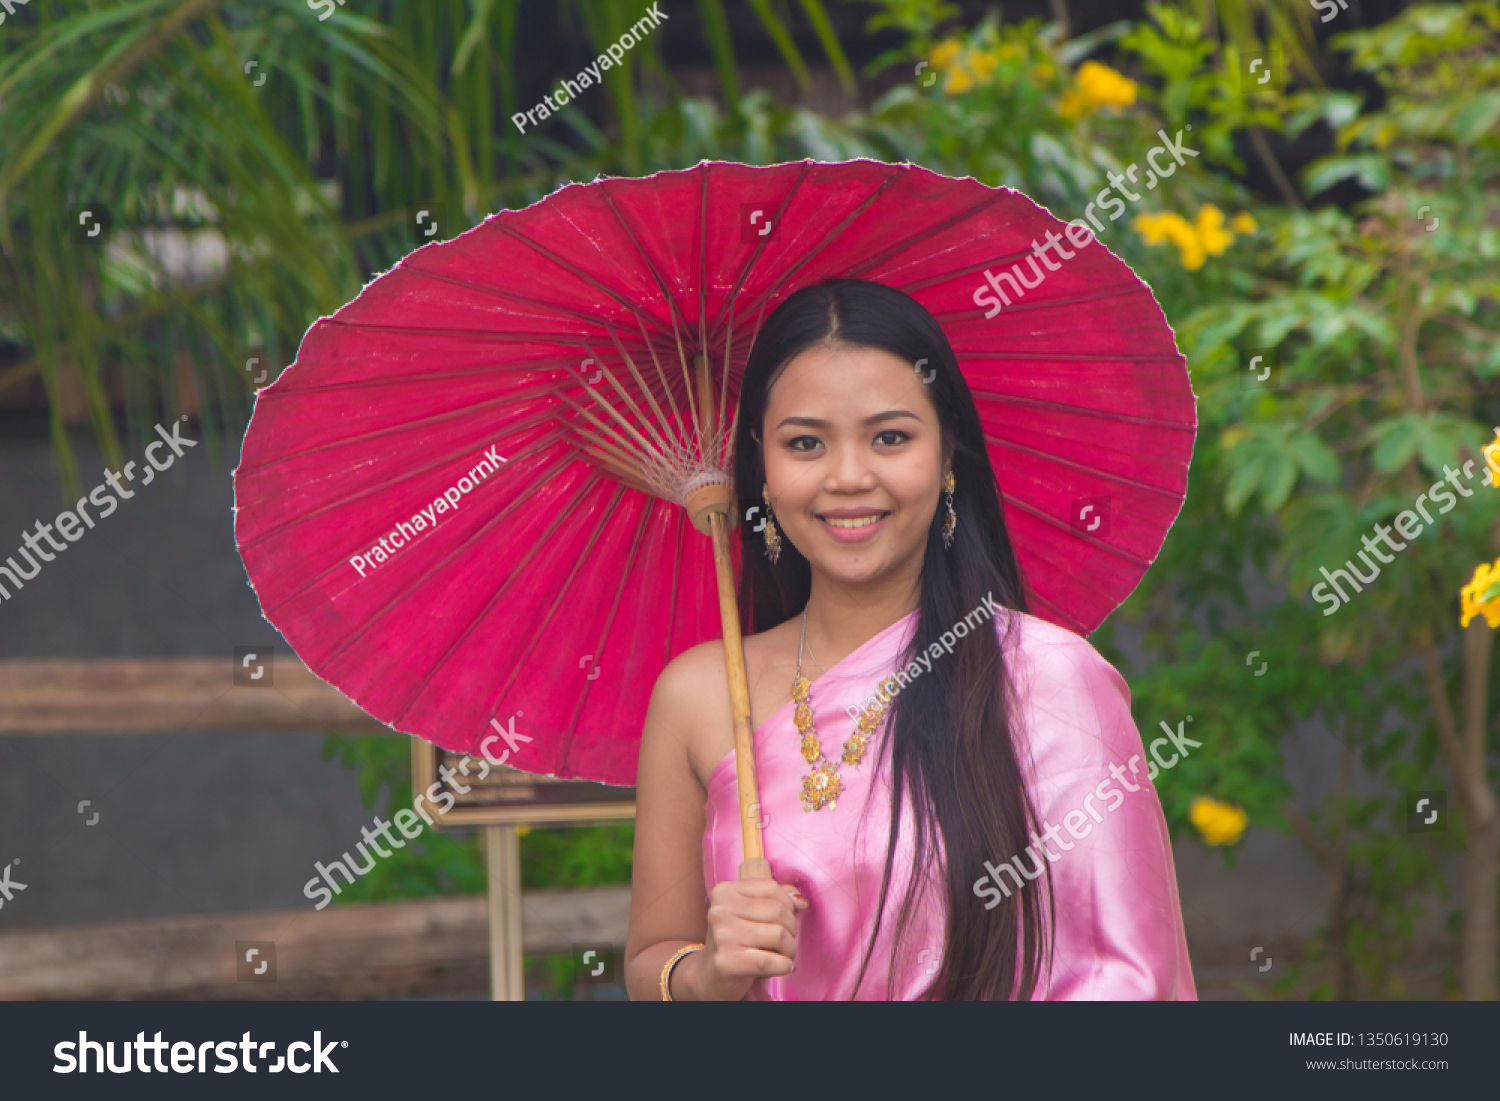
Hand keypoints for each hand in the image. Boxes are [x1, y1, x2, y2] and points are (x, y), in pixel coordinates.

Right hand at [679, 862, 807, 1000]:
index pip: (771, 887)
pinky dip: (784, 966)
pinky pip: (769, 961)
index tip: (786, 920)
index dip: (788, 905)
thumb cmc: (736, 941)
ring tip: (784, 955)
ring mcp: (721, 936)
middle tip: (786, 942)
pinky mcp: (726, 962)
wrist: (709, 976)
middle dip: (791, 929)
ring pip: (778, 935)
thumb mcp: (751, 914)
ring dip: (790, 950)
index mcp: (725, 892)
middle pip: (777, 911)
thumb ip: (776, 900)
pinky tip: (783, 967)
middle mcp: (720, 910)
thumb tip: (801, 900)